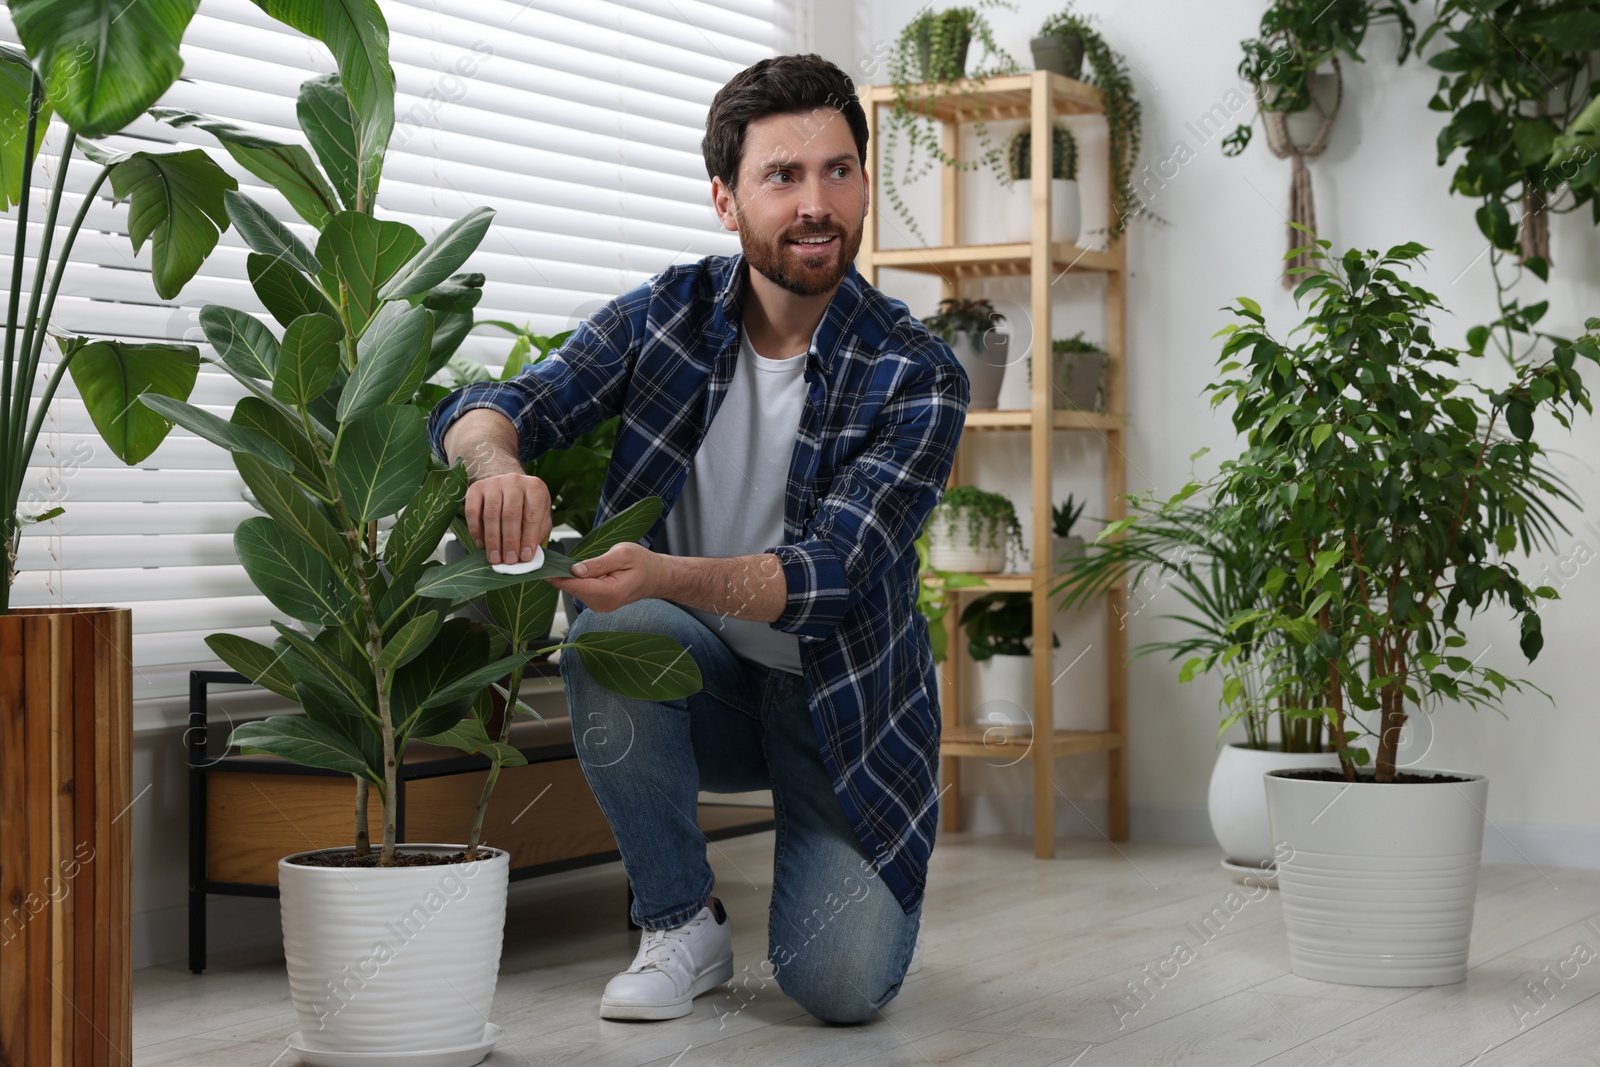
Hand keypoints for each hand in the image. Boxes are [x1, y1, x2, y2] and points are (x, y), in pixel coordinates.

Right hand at [464, 473, 551, 565]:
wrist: (506, 484)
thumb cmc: (526, 504)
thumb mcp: (540, 514)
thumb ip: (538, 532)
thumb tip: (527, 554)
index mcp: (535, 487)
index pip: (532, 515)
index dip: (529, 538)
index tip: (525, 557)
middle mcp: (515, 481)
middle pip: (511, 515)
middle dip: (510, 542)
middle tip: (509, 560)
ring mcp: (494, 483)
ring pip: (491, 514)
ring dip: (493, 540)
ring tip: (495, 558)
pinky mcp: (476, 488)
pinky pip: (473, 512)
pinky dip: (476, 530)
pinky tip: (481, 544)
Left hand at [548, 543, 665, 612]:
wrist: (656, 577)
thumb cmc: (643, 563)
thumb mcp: (623, 554)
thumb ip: (598, 563)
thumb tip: (575, 569)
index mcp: (610, 592)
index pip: (576, 585)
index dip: (557, 577)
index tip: (542, 569)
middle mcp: (603, 604)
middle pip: (573, 589)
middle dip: (561, 575)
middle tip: (549, 559)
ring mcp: (600, 606)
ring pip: (575, 590)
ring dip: (569, 577)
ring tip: (568, 563)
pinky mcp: (598, 603)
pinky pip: (581, 591)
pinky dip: (577, 581)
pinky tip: (579, 571)